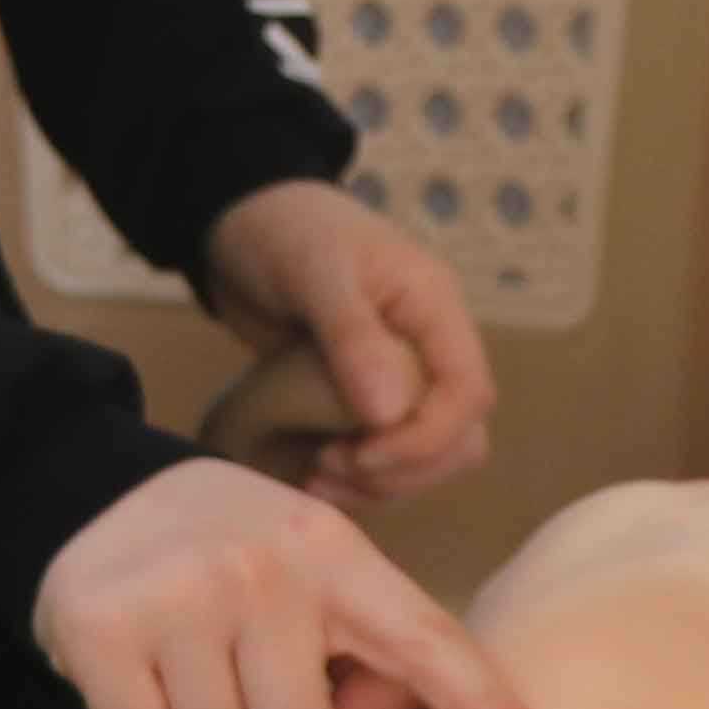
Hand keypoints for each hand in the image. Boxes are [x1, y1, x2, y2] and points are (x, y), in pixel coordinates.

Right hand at [32, 456, 546, 708]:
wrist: (99, 496)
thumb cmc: (231, 558)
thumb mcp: (311, 573)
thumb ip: (369, 657)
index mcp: (331, 554)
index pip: (420, 637)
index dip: (480, 702)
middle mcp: (259, 570)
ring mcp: (177, 598)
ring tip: (199, 697)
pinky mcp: (101, 631)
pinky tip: (148, 697)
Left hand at [197, 179, 496, 503]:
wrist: (240, 223)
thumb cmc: (283, 230)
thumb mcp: (315, 272)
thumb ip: (353, 337)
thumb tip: (389, 413)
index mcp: (435, 309)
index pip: (468, 393)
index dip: (426, 440)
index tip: (362, 457)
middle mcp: (429, 349)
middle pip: (458, 437)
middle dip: (404, 470)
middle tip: (330, 467)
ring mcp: (399, 377)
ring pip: (426, 457)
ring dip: (379, 485)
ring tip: (315, 481)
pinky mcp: (361, 400)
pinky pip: (383, 456)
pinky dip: (355, 480)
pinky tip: (309, 479)